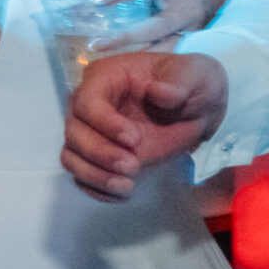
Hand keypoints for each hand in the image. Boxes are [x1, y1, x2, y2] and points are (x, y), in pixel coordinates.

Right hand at [61, 50, 227, 201]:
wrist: (196, 110)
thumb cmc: (191, 85)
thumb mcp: (195, 74)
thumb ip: (179, 80)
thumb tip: (157, 92)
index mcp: (105, 78)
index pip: (87, 102)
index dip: (104, 123)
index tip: (134, 140)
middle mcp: (88, 105)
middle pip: (74, 132)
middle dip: (99, 153)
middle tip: (133, 166)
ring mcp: (90, 133)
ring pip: (72, 156)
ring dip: (95, 174)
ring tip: (126, 186)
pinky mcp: (96, 157)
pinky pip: (82, 175)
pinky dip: (97, 188)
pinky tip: (123, 193)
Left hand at [76, 0, 225, 53]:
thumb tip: (76, 11)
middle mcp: (187, 10)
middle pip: (157, 27)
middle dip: (125, 37)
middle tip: (95, 44)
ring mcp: (193, 33)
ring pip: (165, 49)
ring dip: (136, 58)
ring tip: (107, 64)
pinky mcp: (193, 49)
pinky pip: (170, 61)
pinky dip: (149, 67)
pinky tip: (128, 75)